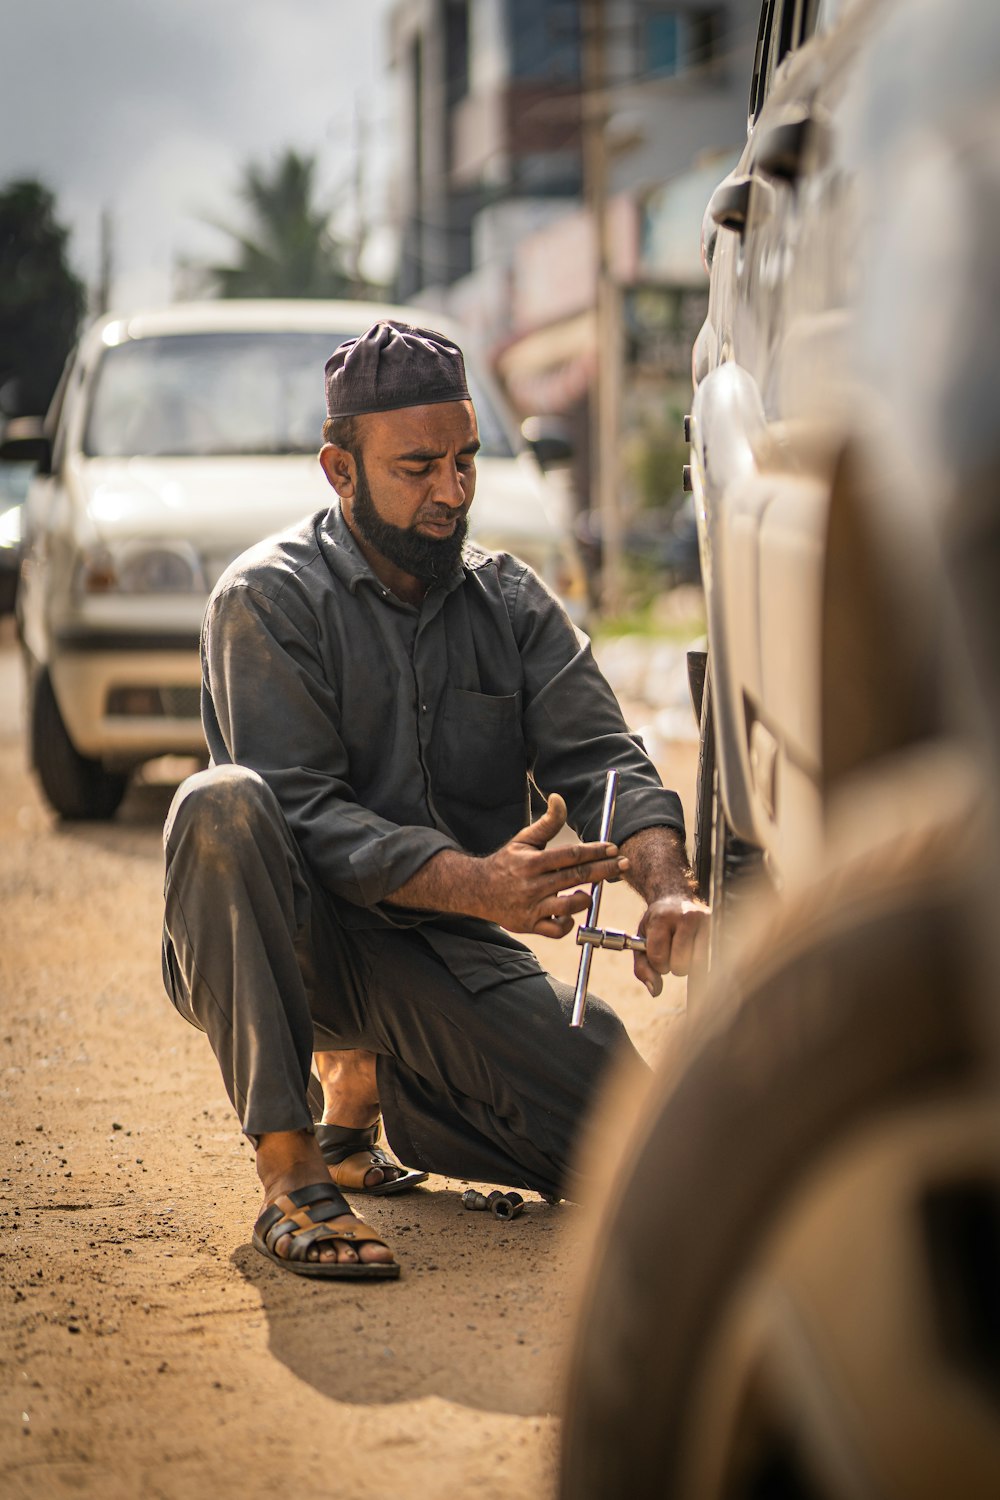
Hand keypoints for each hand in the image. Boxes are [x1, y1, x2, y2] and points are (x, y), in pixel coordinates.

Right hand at [477, 793, 627, 937]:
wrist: (476, 890)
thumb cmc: (506, 863)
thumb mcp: (523, 840)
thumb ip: (547, 823)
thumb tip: (559, 798)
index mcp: (532, 862)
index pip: (570, 855)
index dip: (594, 851)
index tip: (613, 848)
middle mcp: (532, 884)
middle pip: (576, 877)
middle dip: (604, 870)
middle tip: (624, 864)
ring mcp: (531, 907)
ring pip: (568, 906)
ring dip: (584, 899)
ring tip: (590, 892)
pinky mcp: (529, 925)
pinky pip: (555, 929)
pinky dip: (567, 923)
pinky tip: (570, 913)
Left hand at [633, 896, 709, 994]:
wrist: (674, 900)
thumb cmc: (656, 927)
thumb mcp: (640, 943)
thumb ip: (643, 968)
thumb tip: (655, 992)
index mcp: (662, 918)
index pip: (659, 957)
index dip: (656, 962)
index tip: (658, 951)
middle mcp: (687, 917)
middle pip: (680, 965)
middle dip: (674, 965)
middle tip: (673, 949)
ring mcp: (707, 922)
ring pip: (698, 964)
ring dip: (689, 964)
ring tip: (685, 949)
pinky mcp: (719, 928)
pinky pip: (711, 959)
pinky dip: (702, 961)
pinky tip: (697, 950)